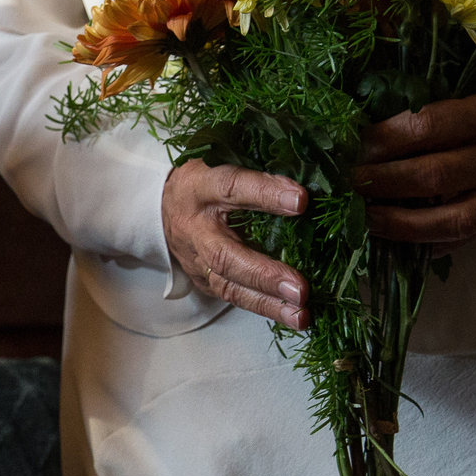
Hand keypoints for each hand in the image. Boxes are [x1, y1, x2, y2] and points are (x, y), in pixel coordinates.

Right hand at [162, 160, 309, 328]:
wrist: (164, 207)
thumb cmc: (206, 179)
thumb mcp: (224, 160)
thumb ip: (258, 168)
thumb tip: (311, 179)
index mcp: (200, 186)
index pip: (231, 187)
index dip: (264, 194)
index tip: (301, 201)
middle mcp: (196, 228)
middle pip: (225, 255)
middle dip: (264, 274)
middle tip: (300, 288)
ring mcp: (196, 259)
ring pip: (229, 286)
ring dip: (267, 303)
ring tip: (300, 313)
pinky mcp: (204, 280)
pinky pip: (234, 296)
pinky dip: (265, 308)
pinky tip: (293, 315)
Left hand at [354, 87, 475, 251]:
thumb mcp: (466, 89)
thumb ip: (424, 100)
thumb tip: (361, 113)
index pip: (431, 125)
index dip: (387, 137)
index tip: (355, 145)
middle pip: (435, 175)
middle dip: (384, 182)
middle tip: (348, 183)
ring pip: (450, 219)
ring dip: (399, 222)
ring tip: (364, 218)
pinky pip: (458, 240)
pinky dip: (421, 243)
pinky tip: (389, 240)